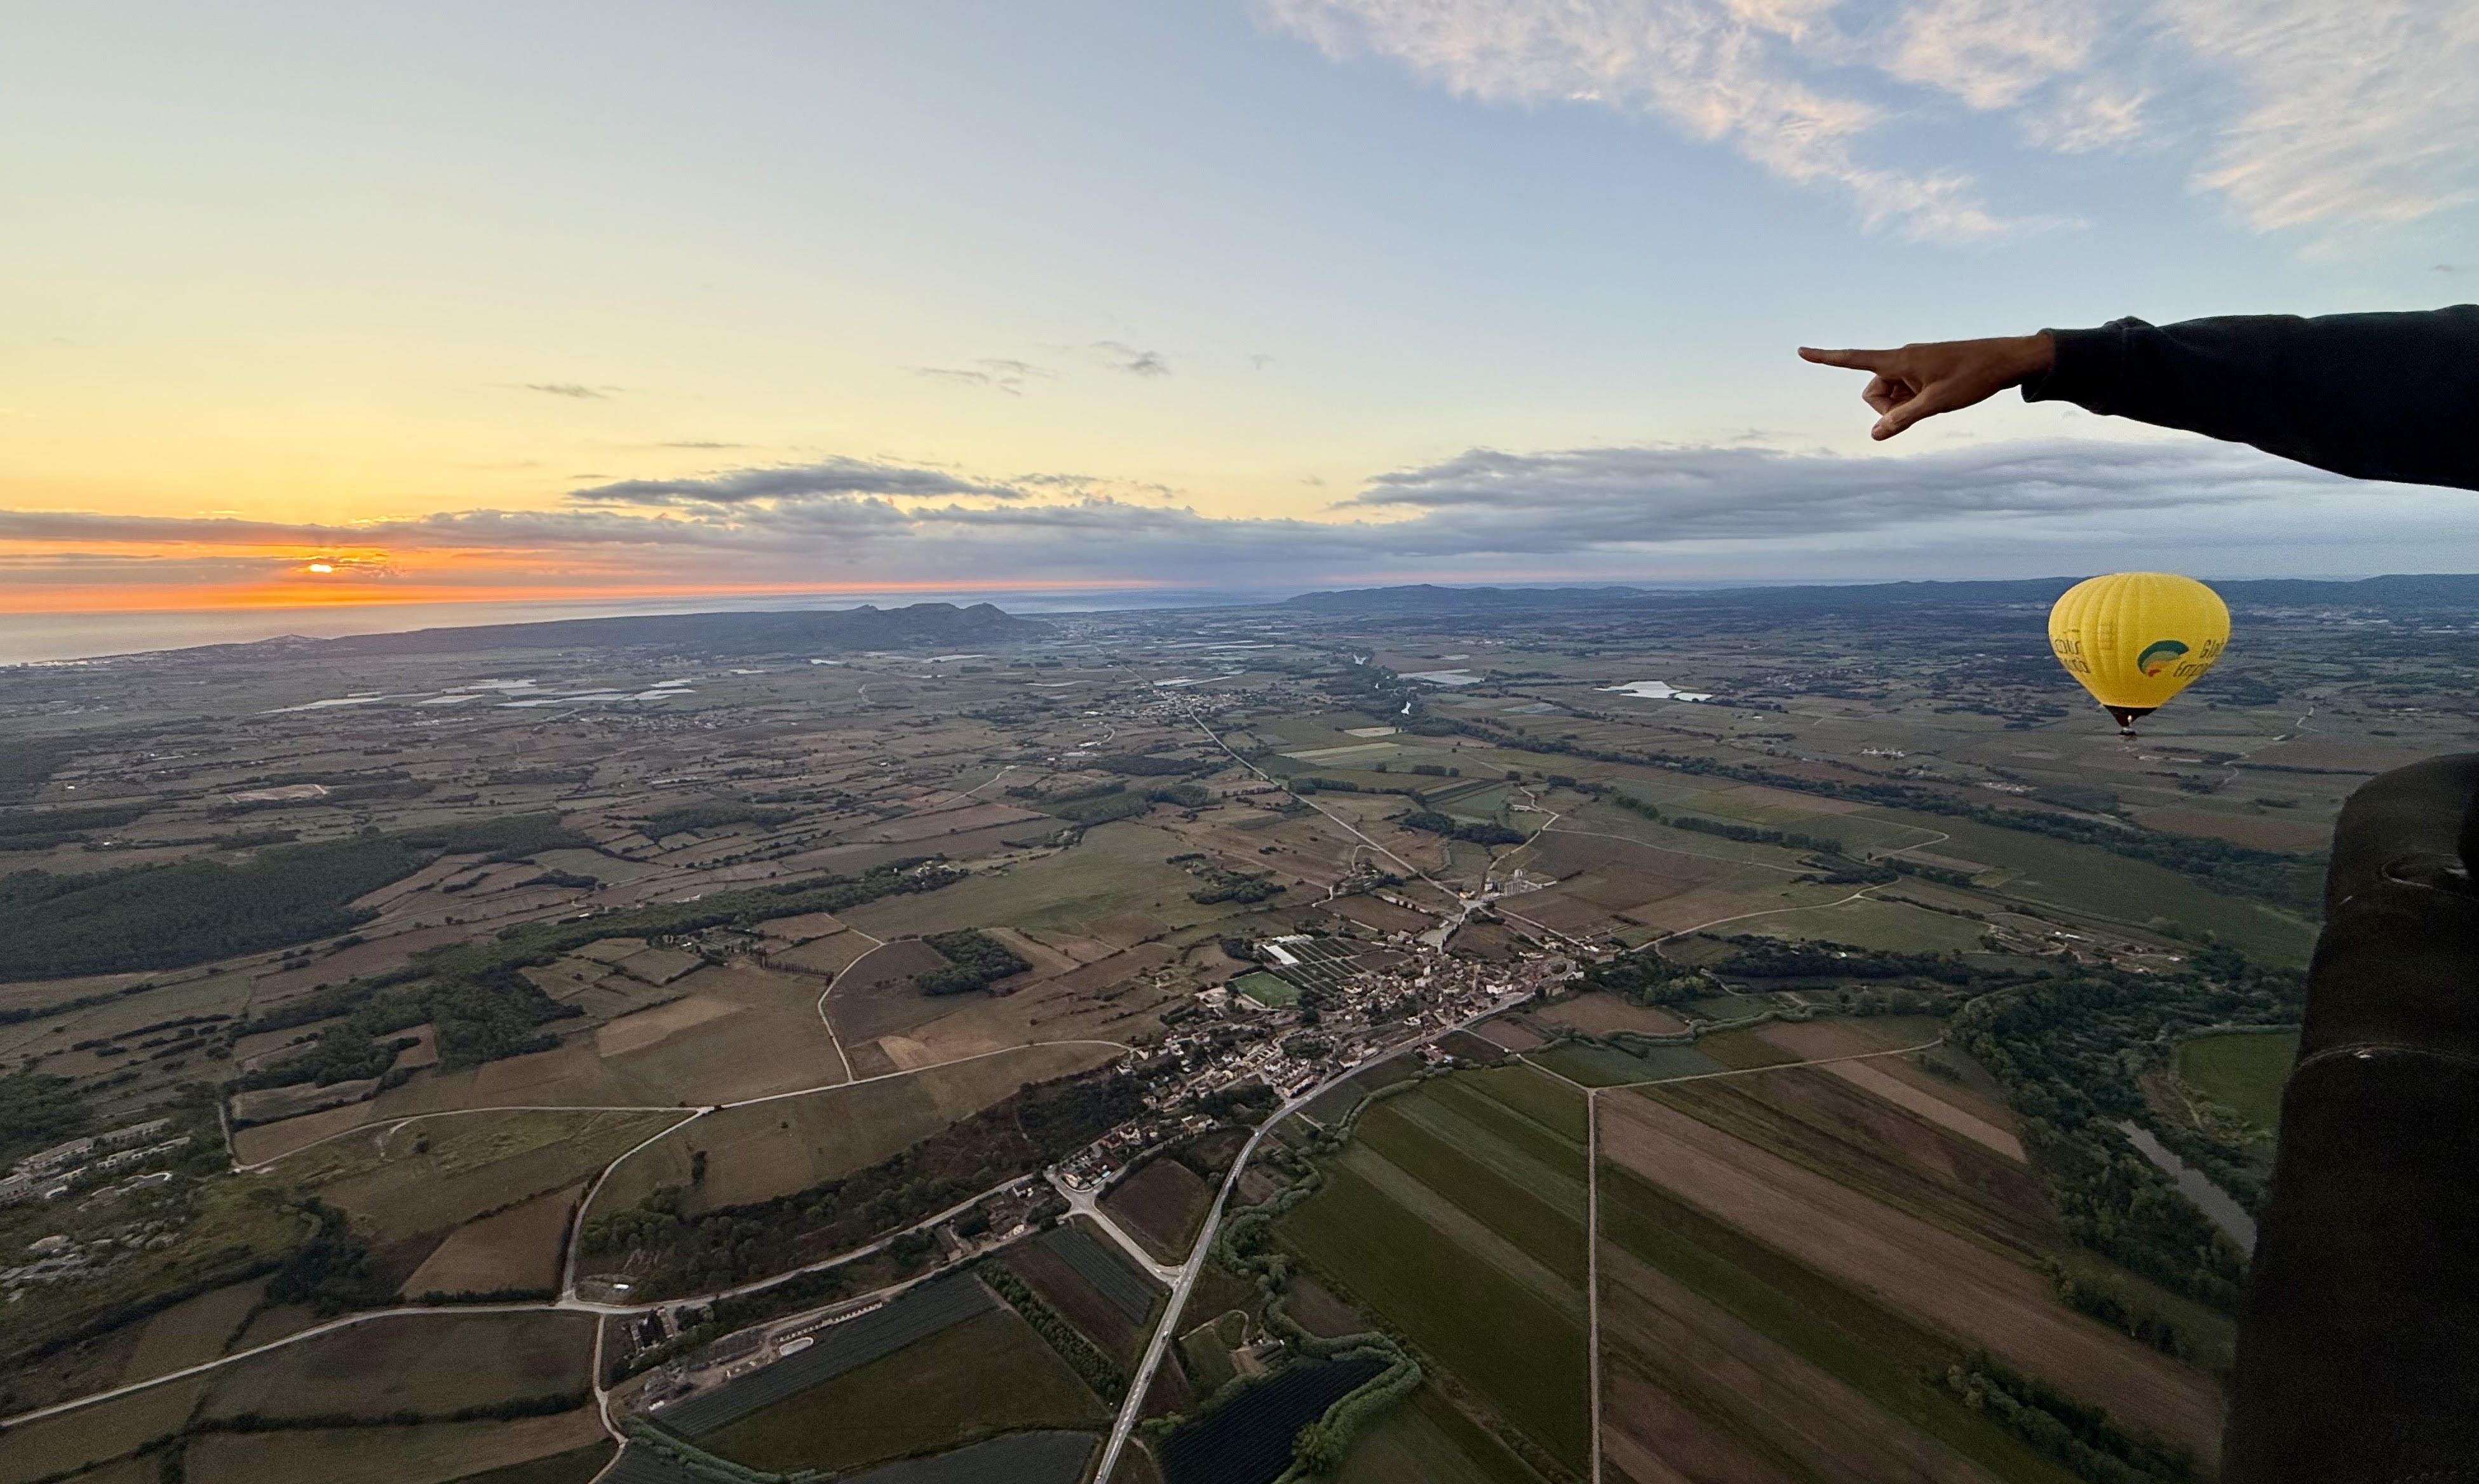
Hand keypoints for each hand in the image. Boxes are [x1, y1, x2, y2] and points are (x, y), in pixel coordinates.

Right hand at [1798, 334, 2055, 439]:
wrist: (2007, 360)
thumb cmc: (1973, 377)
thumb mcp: (1936, 404)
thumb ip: (1902, 420)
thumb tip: (1874, 435)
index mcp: (1900, 360)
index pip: (1854, 359)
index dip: (1826, 358)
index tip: (1801, 351)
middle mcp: (1903, 359)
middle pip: (1872, 390)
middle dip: (1885, 407)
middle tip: (1917, 411)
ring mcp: (1914, 364)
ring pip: (1889, 393)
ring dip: (1902, 405)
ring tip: (1933, 403)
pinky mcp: (1925, 369)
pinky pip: (1905, 389)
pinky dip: (1913, 400)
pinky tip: (1939, 399)